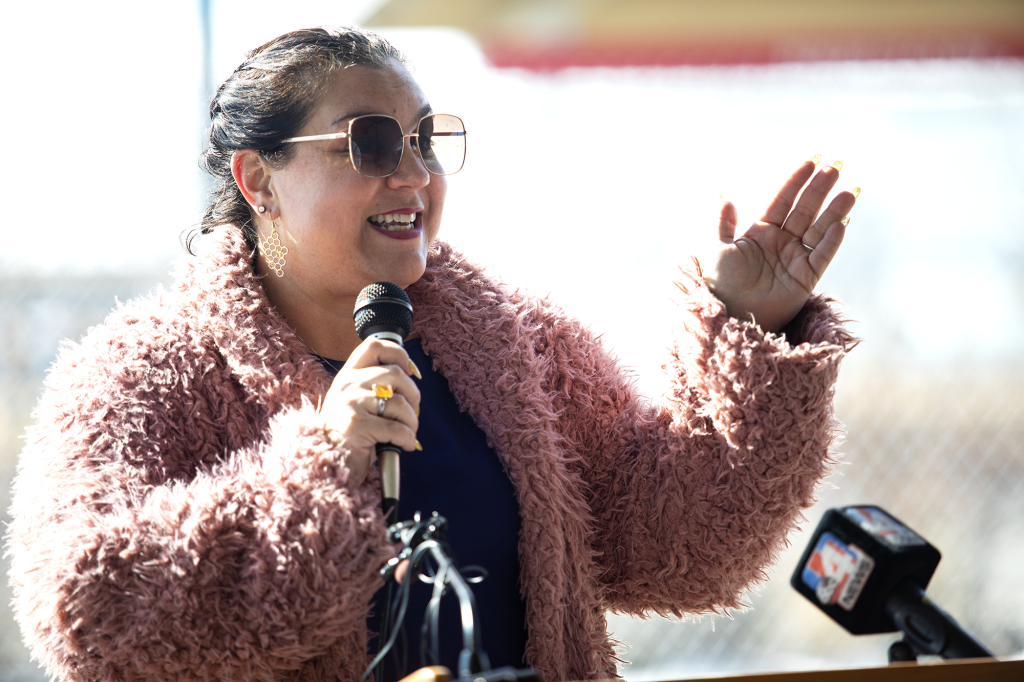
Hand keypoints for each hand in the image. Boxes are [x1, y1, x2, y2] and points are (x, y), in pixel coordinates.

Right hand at [319, 338, 420, 486]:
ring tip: (408, 433)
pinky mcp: (357, 427)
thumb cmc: (348, 434)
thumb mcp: (354, 401)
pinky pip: (397, 428)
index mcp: (347, 375)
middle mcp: (347, 384)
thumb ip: (374, 384)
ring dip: (411, 421)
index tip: (409, 372)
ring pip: (399, 402)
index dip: (399, 354)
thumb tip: (411, 374)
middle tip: (411, 412)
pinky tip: (405, 445)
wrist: (326, 465)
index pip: (375, 345)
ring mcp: (350, 404)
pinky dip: (408, 438)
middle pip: (396, 374)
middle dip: (413, 395)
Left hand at [701, 160, 855, 332]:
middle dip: (819, 189)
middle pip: (804, 210)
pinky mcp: (805, 279)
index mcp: (759, 232)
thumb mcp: (715, 249)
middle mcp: (780, 242)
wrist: (729, 314)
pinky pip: (821, 257)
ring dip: (834, 211)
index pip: (781, 200)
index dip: (795, 181)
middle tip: (835, 166)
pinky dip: (831, 241)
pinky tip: (840, 225)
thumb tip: (725, 198)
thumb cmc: (719, 284)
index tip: (810, 161)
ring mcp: (794, 259)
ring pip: (818, 230)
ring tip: (850, 191)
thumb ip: (721, 224)